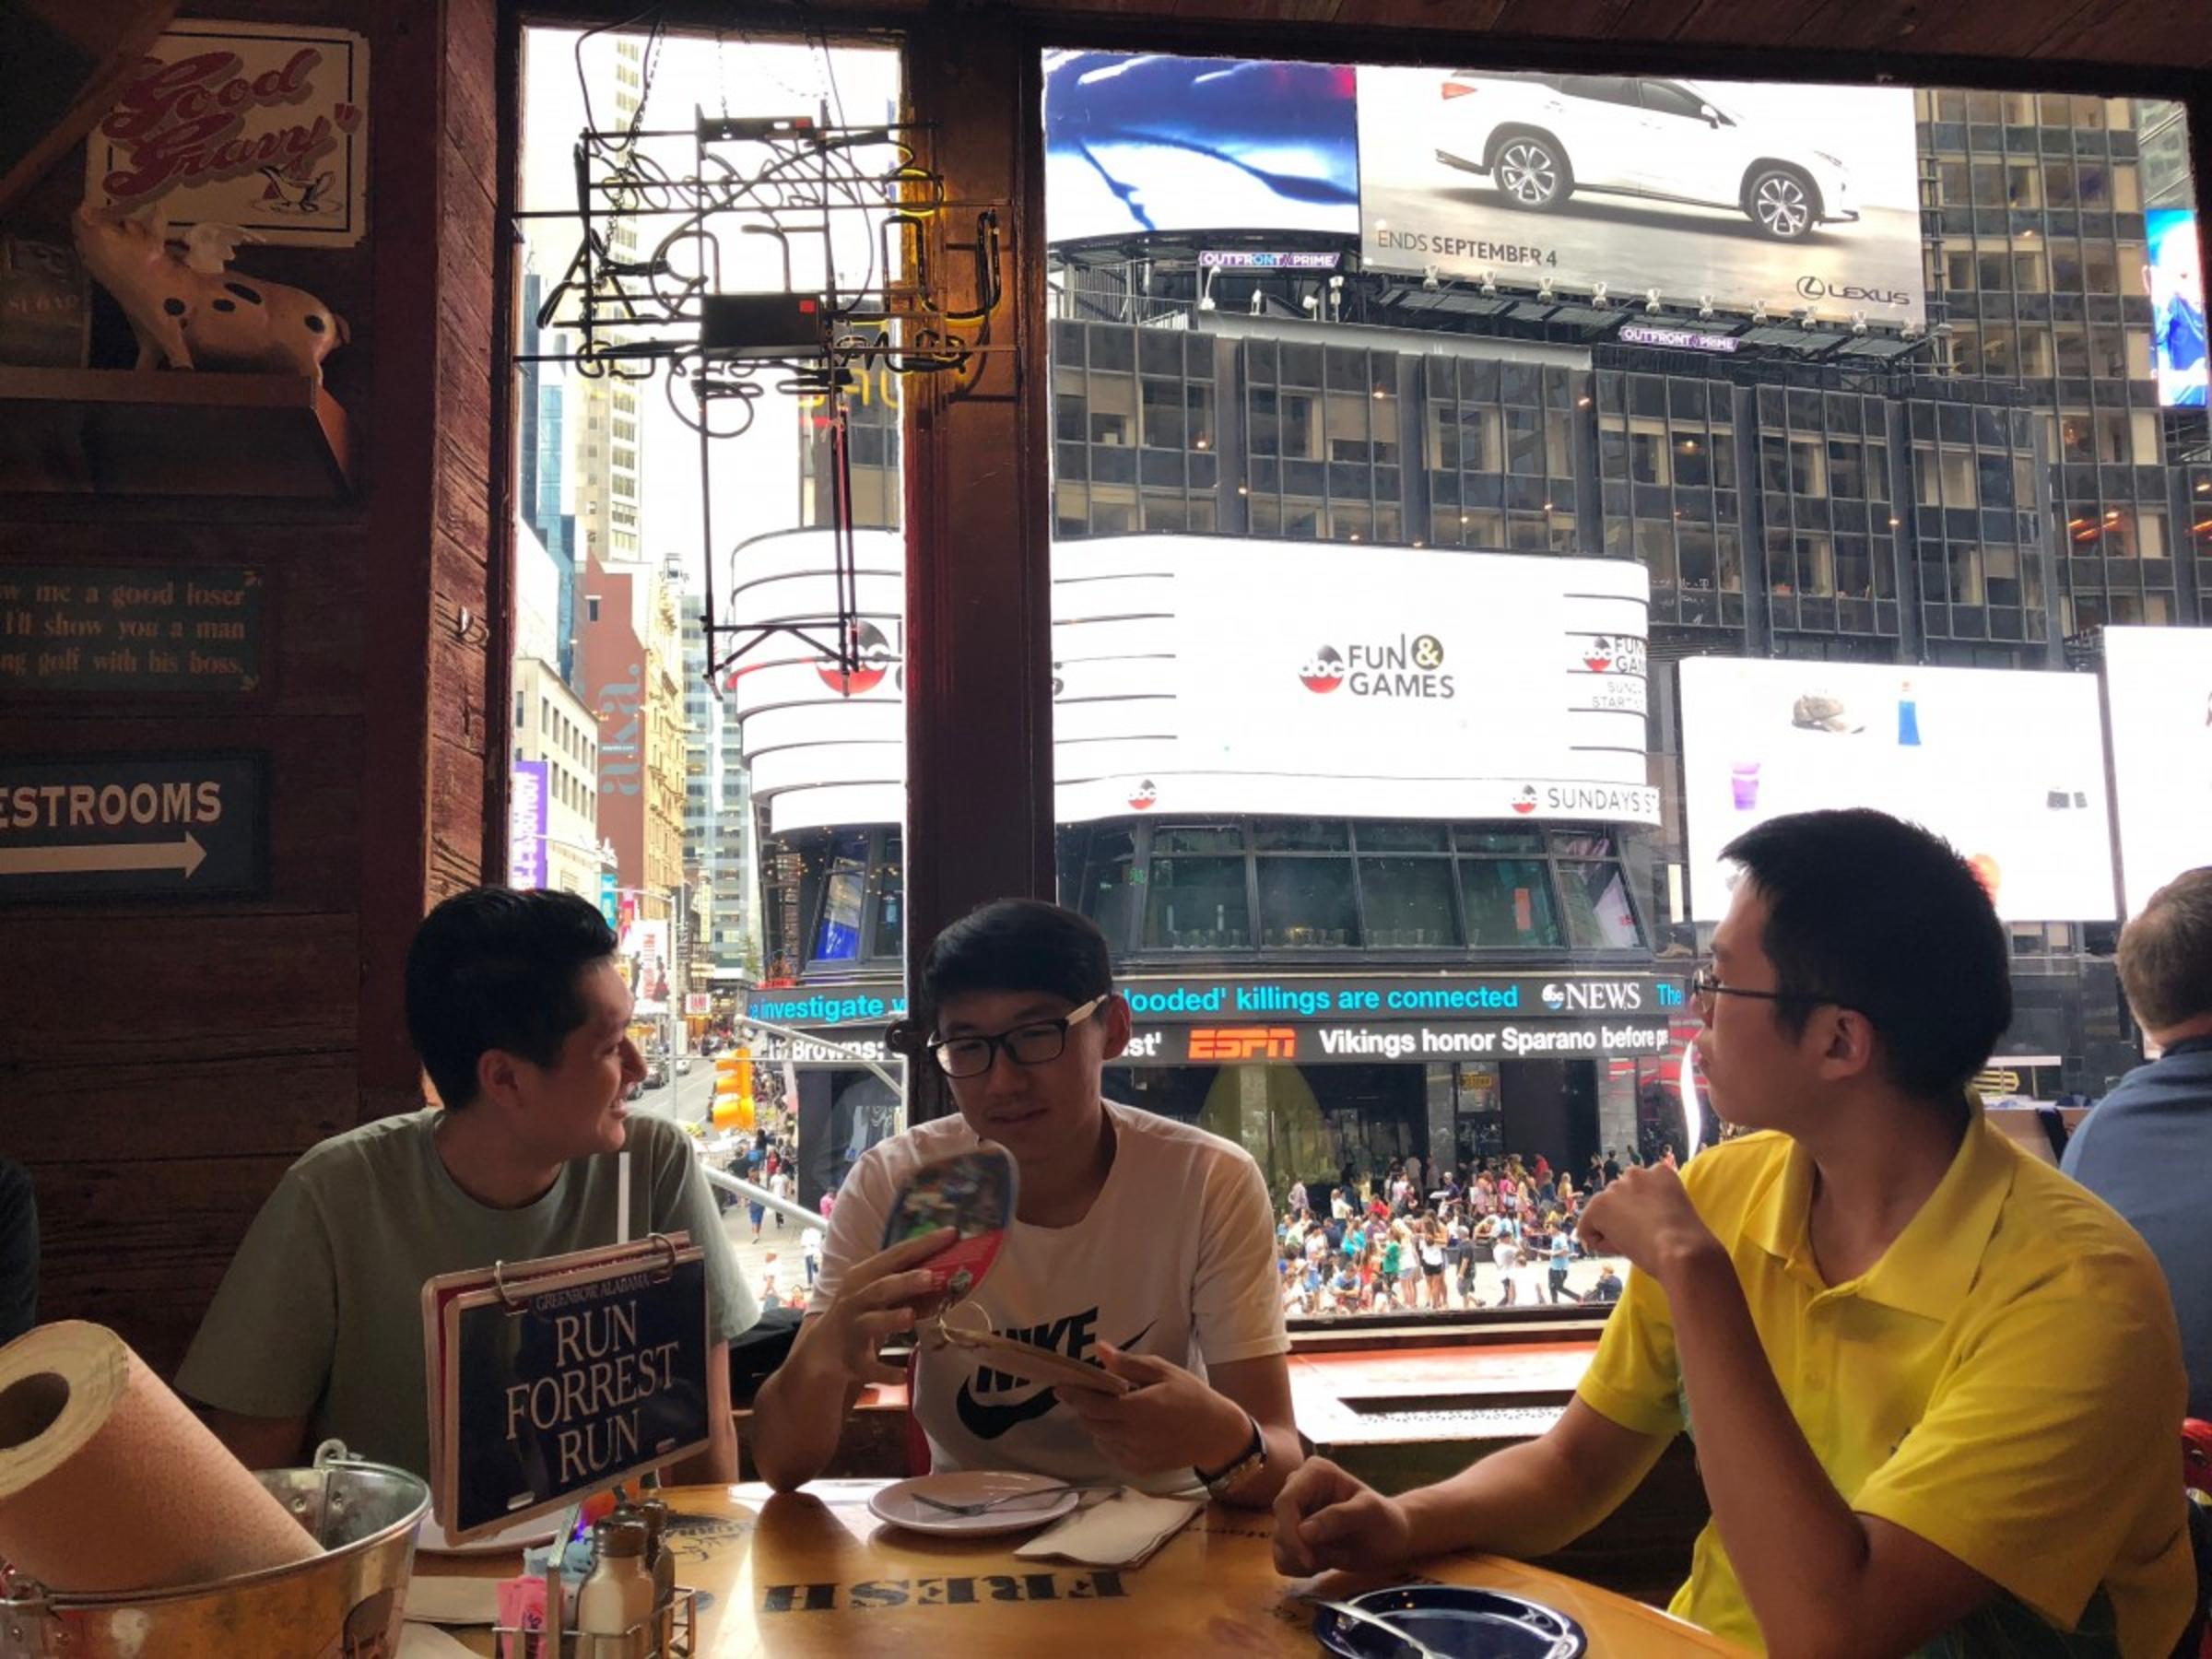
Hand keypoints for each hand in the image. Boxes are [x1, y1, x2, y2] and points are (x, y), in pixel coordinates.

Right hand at [791, 1227, 953, 1387]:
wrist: (824, 1349)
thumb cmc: (860, 1311)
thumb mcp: (877, 1290)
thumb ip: (906, 1280)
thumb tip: (948, 1268)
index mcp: (863, 1276)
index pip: (896, 1256)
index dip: (923, 1245)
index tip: (951, 1234)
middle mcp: (855, 1299)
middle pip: (881, 1288)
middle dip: (905, 1282)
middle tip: (931, 1277)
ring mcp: (852, 1329)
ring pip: (871, 1323)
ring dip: (890, 1319)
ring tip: (910, 1317)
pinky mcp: (852, 1360)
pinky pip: (870, 1367)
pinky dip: (885, 1372)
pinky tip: (902, 1377)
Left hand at [1053, 1343, 1249, 1476]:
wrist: (1216, 1435)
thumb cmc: (1191, 1396)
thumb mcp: (1163, 1372)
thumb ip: (1129, 1364)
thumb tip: (1100, 1351)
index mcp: (1136, 1410)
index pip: (1092, 1404)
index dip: (1073, 1395)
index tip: (1059, 1386)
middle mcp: (1130, 1436)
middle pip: (1091, 1422)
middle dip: (1083, 1407)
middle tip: (1085, 1393)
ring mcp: (1134, 1455)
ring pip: (1099, 1438)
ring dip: (1096, 1423)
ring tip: (1107, 1409)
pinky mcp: (1138, 1468)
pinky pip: (1111, 1453)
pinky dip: (1108, 1440)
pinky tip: (1121, 1428)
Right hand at [1271, 1457, 1414, 1574]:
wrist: (1390, 1540)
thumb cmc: (1385, 1520)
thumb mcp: (1369, 1514)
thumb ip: (1339, 1518)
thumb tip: (1303, 1531)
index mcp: (1314, 1472)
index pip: (1285, 1502)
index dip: (1291, 1533)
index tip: (1309, 1560)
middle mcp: (1298, 1488)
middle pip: (1279, 1526)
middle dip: (1304, 1550)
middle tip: (1337, 1557)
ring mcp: (1294, 1513)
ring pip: (1279, 1546)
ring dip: (1308, 1561)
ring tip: (1338, 1555)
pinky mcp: (1293, 1535)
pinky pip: (1284, 1559)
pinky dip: (1304, 1568)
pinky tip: (1328, 1560)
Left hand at [1576, 1165, 1717, 1282]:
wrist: (1682, 1251)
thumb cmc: (1689, 1243)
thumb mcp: (1677, 1213)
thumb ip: (1658, 1207)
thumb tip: (1641, 1222)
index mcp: (1661, 1172)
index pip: (1639, 1193)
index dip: (1646, 1215)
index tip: (1660, 1228)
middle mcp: (1636, 1173)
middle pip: (1619, 1201)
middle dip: (1626, 1219)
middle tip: (1646, 1238)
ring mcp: (1615, 1188)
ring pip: (1604, 1216)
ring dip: (1614, 1231)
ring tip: (1638, 1243)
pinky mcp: (1598, 1205)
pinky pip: (1587, 1230)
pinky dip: (1601, 1245)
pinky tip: (1623, 1248)